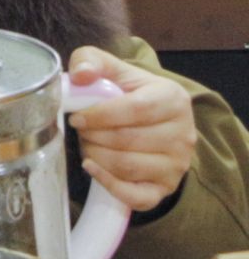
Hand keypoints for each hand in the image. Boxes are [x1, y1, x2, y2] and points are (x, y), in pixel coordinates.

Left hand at [68, 48, 196, 211]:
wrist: (152, 121)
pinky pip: (137, 196)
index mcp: (172, 99)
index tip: (76, 117)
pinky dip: (109, 184)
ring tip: (88, 144)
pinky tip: (92, 168)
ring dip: (96, 156)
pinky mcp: (166, 188)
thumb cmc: (126, 93)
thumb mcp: (112, 70)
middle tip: (81, 130)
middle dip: (93, 136)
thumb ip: (92, 61)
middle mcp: (183, 133)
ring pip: (127, 166)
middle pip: (128, 140)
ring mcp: (177, 164)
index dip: (99, 115)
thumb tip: (81, 75)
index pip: (135, 109)